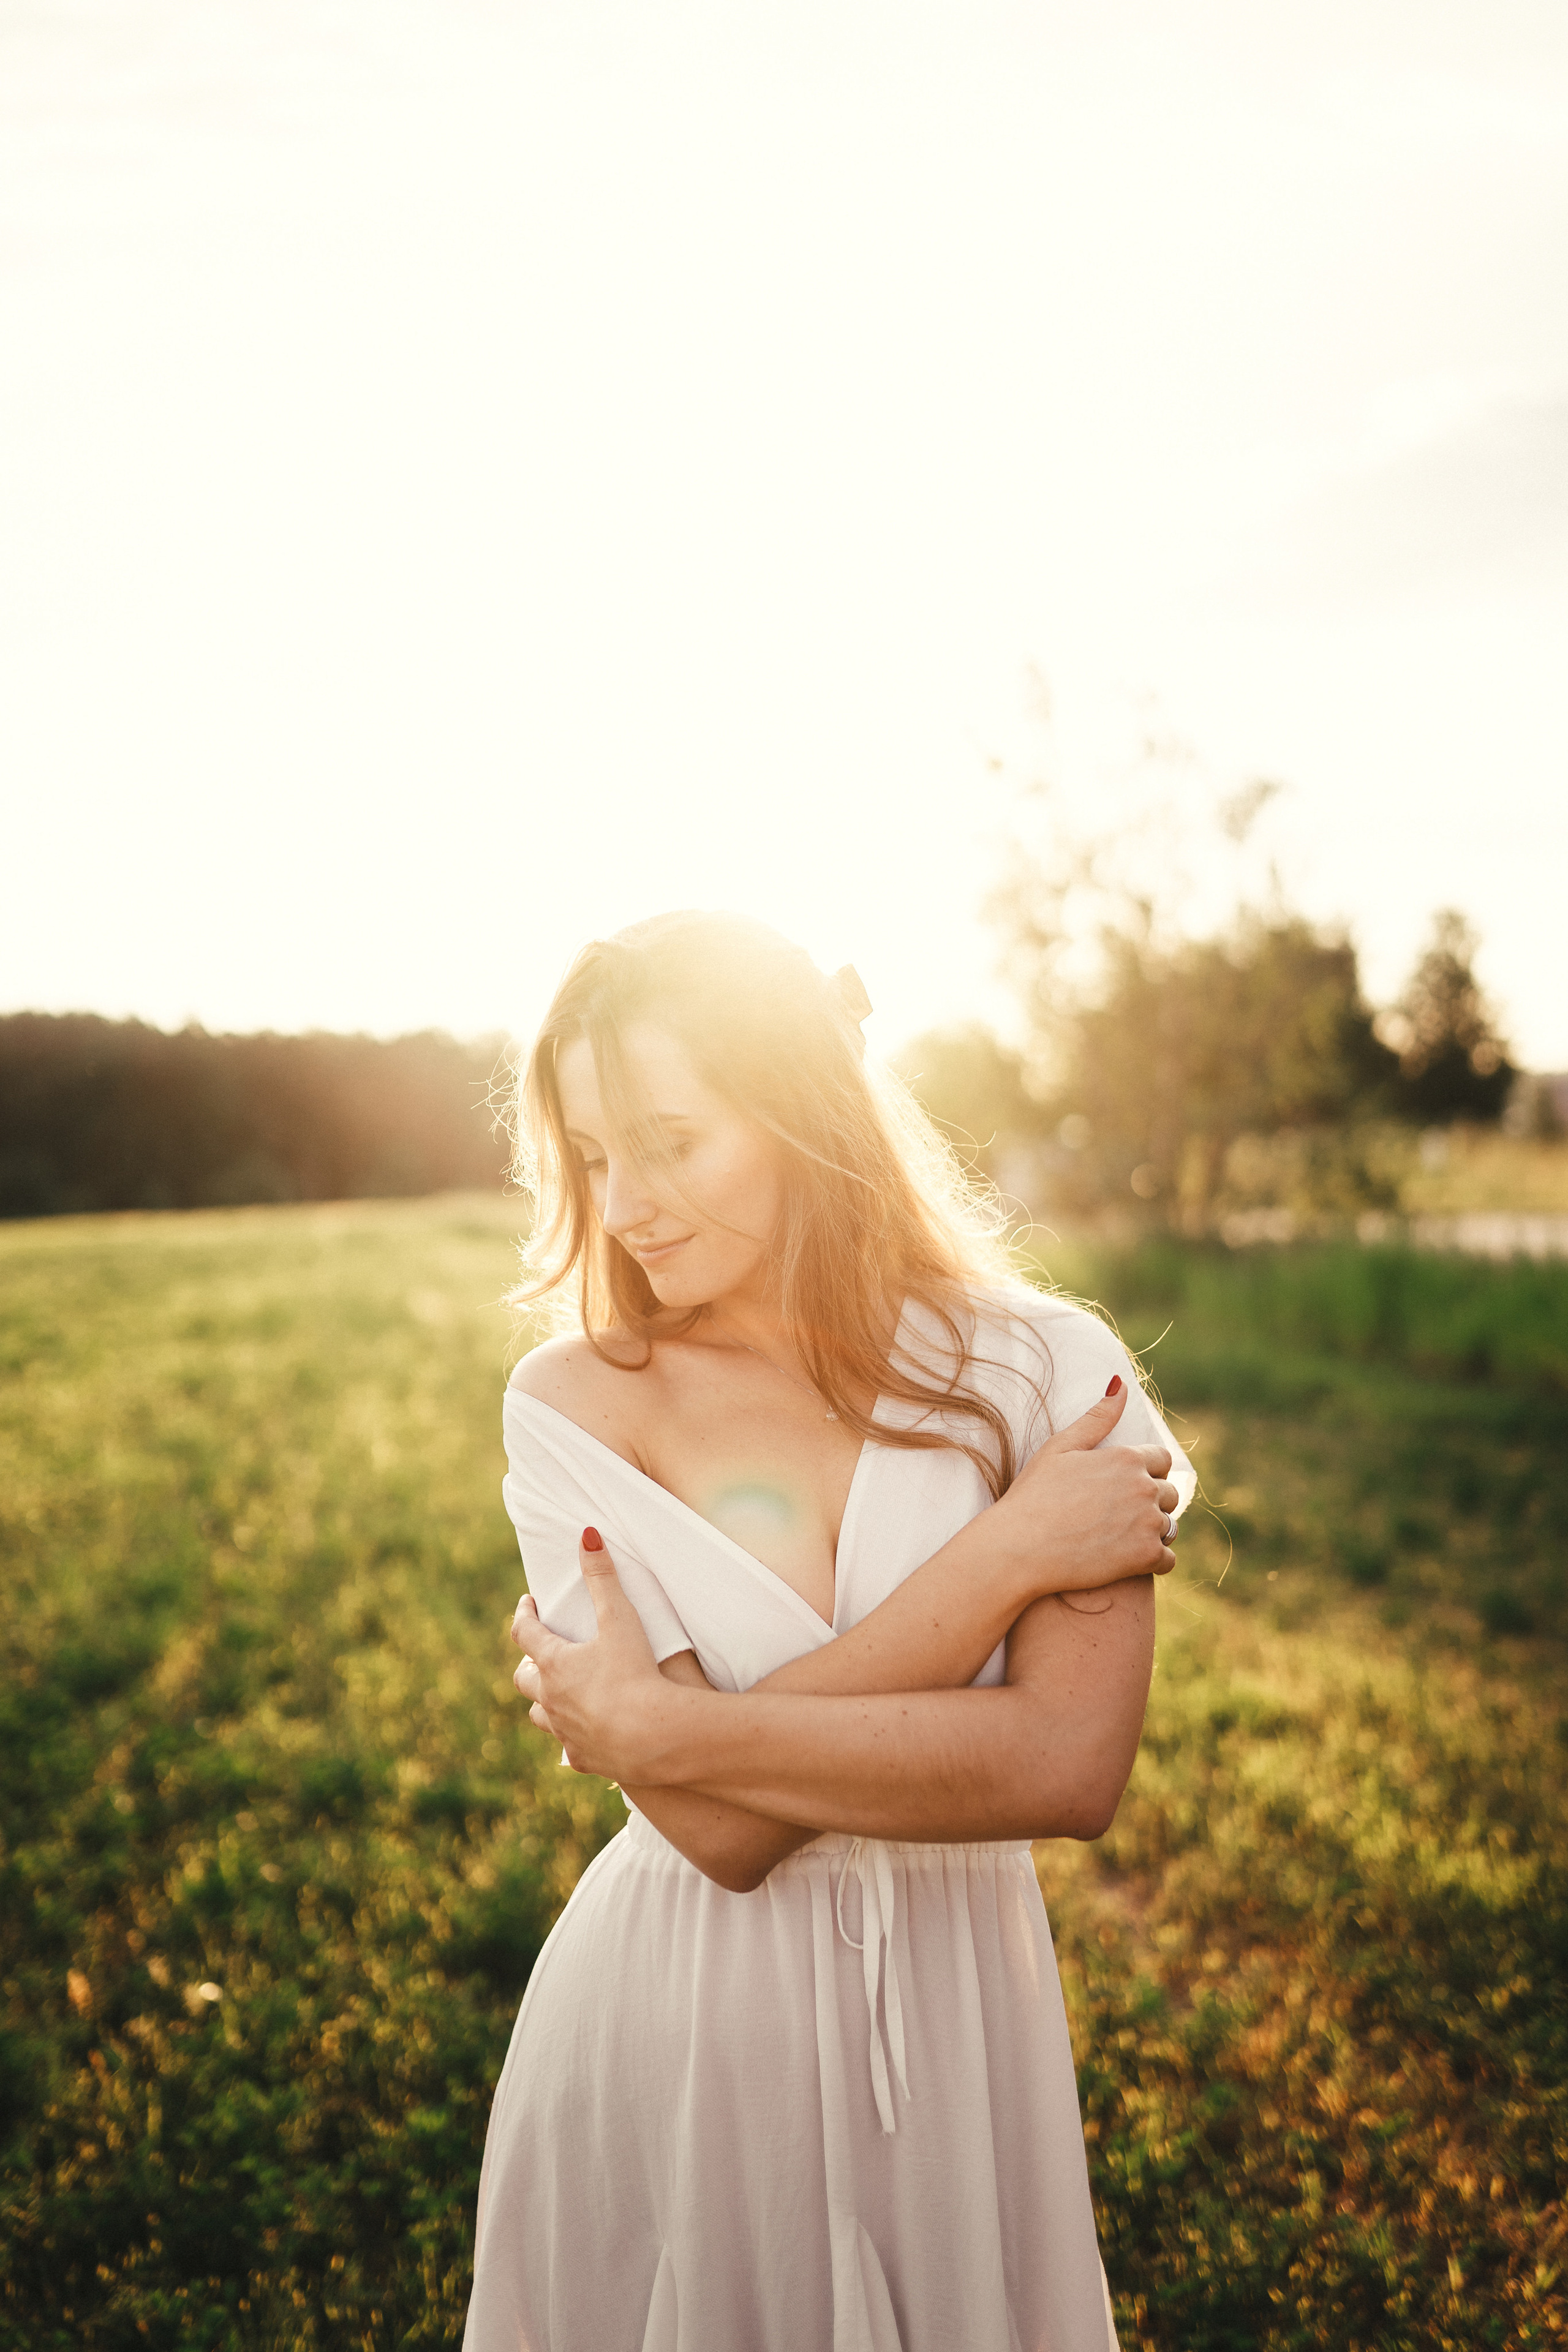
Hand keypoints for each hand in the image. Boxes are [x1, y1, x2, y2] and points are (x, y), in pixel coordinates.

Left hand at [511, 1528, 669, 1778]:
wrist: (652, 1737)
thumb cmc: (635, 1673)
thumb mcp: (621, 1619)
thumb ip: (603, 1577)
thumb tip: (587, 1535)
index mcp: (555, 1663)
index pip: (524, 1633)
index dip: (524, 1614)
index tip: (528, 1603)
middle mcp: (551, 1698)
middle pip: (523, 1678)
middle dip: (529, 1661)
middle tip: (540, 1651)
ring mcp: (564, 1731)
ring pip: (538, 1714)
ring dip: (543, 1700)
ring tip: (557, 1692)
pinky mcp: (583, 1757)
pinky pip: (567, 1746)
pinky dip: (570, 1735)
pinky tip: (582, 1732)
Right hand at [997, 1378, 1180, 1598]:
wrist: (1018, 1548)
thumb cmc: (1033, 1495)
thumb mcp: (1060, 1447)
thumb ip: (1096, 1418)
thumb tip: (1120, 1385)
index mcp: (1126, 1457)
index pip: (1161, 1459)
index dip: (1145, 1472)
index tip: (1124, 1486)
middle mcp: (1144, 1487)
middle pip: (1170, 1493)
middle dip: (1152, 1502)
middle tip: (1120, 1516)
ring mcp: (1148, 1522)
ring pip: (1171, 1526)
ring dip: (1154, 1531)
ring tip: (1122, 1538)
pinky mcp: (1146, 1556)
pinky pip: (1169, 1559)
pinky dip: (1155, 1560)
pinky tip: (1130, 1560)